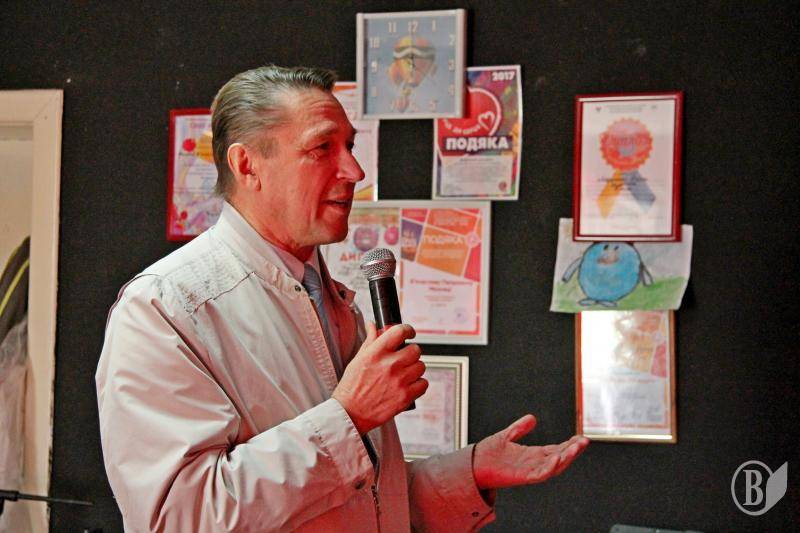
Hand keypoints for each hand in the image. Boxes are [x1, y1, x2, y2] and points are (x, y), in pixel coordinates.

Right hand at [332, 322, 426, 434]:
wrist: (350, 413)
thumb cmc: (351, 387)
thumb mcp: (357, 359)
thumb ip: (370, 341)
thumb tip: (373, 325)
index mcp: (376, 353)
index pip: (400, 331)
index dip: (408, 330)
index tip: (409, 333)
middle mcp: (389, 365)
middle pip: (415, 350)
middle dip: (411, 353)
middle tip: (404, 359)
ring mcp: (399, 381)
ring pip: (421, 366)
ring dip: (414, 369)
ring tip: (404, 375)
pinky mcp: (405, 397)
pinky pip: (423, 384)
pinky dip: (418, 385)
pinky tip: (407, 386)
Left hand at [473, 414, 588, 489]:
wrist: (472, 463)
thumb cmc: (488, 453)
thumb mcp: (506, 436)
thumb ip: (519, 428)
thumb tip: (532, 418)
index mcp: (532, 455)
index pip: (555, 450)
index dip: (568, 445)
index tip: (581, 438)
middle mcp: (533, 463)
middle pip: (558, 458)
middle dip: (572, 451)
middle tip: (585, 441)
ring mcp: (528, 471)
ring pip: (553, 466)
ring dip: (566, 458)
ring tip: (577, 447)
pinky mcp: (521, 477)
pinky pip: (539, 475)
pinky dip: (549, 468)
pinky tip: (557, 458)